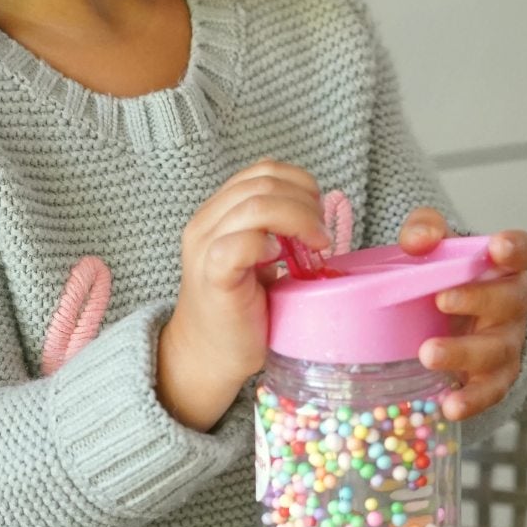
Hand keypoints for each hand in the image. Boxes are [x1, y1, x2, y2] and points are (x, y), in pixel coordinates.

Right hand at [157, 160, 329, 431]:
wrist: (210, 355)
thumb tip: (317, 212)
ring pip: (257, 205)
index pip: (263, 171)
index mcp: (218, 211)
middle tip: (322, 237)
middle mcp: (206, 222)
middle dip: (306, 204)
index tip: (319, 214)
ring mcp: (205, 246)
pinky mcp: (212, 274)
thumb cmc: (241, 309)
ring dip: (298, 221)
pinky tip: (280, 262)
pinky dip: (268, 245)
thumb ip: (275, 229)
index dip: (300, 183)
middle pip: (264, 183)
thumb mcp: (259, 257)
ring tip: (314, 248)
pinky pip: (241, 243)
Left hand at [398, 207, 526, 421]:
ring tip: (428, 355)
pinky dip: (472, 400)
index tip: (498, 248)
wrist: (441, 321)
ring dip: (464, 353)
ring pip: (498, 350)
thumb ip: (424, 231)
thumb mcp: (430, 245)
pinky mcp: (494, 378)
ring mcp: (507, 343)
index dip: (515, 249)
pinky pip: (490, 391)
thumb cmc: (440, 275)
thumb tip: (419, 241)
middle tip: (440, 300)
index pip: (522, 251)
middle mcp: (513, 304)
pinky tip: (449, 405)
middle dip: (478, 300)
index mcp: (504, 266)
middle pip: (511, 301)